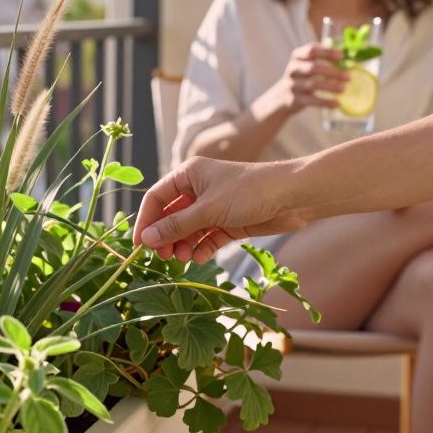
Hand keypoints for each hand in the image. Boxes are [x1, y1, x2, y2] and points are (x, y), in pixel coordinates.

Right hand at [133, 156, 306, 262]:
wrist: (293, 196)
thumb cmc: (249, 192)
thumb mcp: (208, 209)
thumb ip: (176, 225)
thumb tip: (147, 239)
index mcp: (189, 175)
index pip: (156, 198)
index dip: (146, 221)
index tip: (139, 245)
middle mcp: (198, 189)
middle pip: (171, 216)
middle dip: (165, 236)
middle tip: (162, 256)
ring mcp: (213, 207)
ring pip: (188, 229)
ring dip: (182, 244)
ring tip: (183, 258)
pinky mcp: (228, 222)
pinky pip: (206, 237)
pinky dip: (201, 248)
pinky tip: (198, 257)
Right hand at [258, 43, 346, 118]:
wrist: (279, 99)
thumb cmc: (300, 79)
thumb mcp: (306, 65)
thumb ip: (322, 58)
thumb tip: (347, 54)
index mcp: (297, 57)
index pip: (312, 50)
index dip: (327, 52)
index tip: (342, 56)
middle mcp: (293, 69)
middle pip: (314, 67)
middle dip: (332, 72)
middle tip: (348, 76)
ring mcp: (292, 84)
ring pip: (313, 84)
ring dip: (330, 87)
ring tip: (344, 89)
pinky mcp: (293, 99)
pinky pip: (311, 101)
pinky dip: (325, 102)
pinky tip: (336, 104)